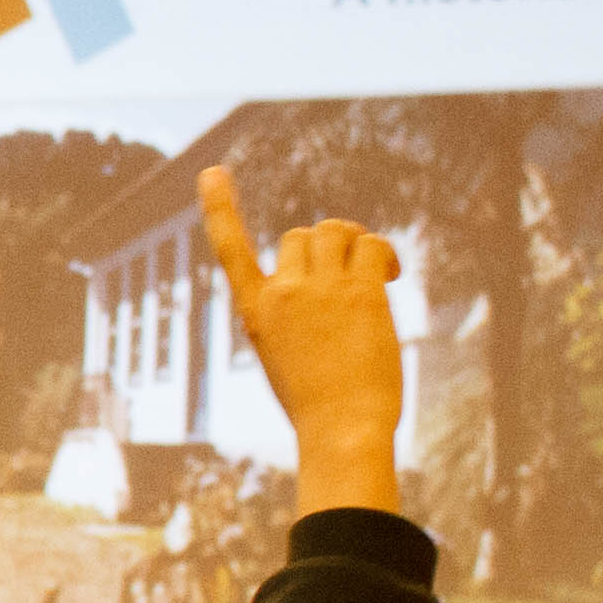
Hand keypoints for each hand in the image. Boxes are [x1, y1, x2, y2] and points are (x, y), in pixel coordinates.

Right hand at [196, 165, 402, 519]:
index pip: (230, 249)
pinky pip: (373, 245)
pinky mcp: (361, 292)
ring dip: (356, 243)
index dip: (219, 207)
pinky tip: (391, 276)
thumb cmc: (319, 405)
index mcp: (256, 312)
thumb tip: (336, 278)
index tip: (212, 172)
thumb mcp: (288, 357)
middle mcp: (283, 293)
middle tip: (351, 273)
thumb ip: (296, 314)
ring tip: (376, 272)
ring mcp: (321, 290)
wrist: (341, 430)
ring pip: (336, 231)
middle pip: (301, 234)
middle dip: (327, 245)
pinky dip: (386, 254)